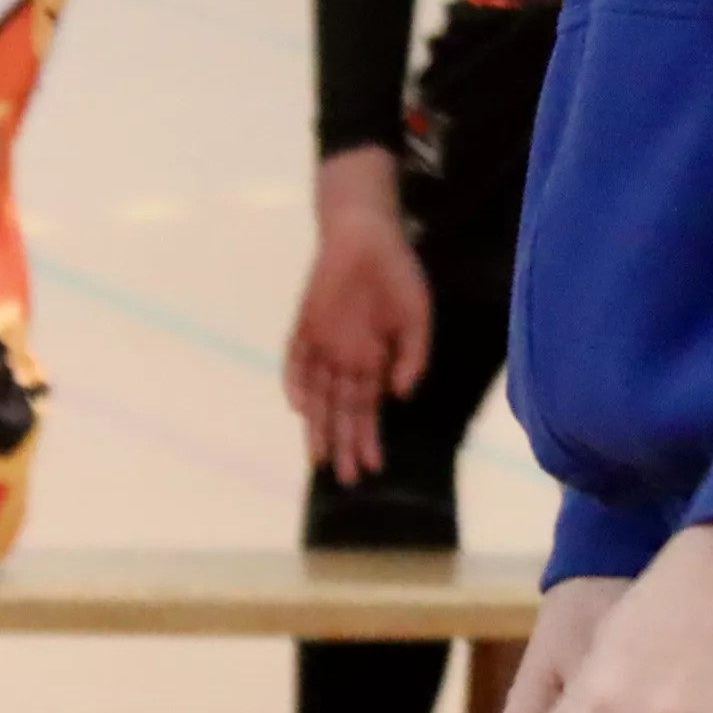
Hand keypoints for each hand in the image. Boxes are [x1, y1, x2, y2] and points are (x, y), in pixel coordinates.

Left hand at [282, 149, 429, 485]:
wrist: (366, 235)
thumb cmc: (397, 275)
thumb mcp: (417, 316)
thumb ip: (412, 356)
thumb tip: (402, 394)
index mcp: (374, 361)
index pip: (368, 411)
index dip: (368, 440)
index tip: (372, 469)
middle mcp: (345, 360)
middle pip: (340, 411)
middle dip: (343, 444)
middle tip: (344, 478)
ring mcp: (322, 345)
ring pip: (315, 395)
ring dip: (316, 426)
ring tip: (318, 458)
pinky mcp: (303, 327)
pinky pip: (295, 360)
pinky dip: (296, 382)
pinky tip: (301, 406)